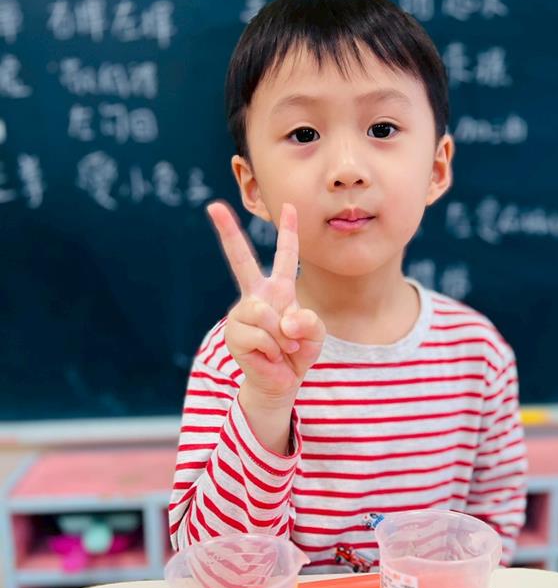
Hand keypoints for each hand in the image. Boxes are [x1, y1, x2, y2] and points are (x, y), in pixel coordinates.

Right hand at [207, 200, 324, 407]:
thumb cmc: (297, 353)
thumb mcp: (314, 336)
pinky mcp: (234, 333)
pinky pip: (260, 334)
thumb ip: (310, 323)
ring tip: (282, 347)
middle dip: (227, 231)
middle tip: (213, 206)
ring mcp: (242, 313)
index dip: (289, 231)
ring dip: (281, 336)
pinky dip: (273, 349)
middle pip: (240, 260)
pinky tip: (270, 355)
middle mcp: (256, 296)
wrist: (281, 381)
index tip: (288, 205)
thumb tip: (285, 319)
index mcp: (279, 290)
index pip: (285, 256)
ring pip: (264, 313)